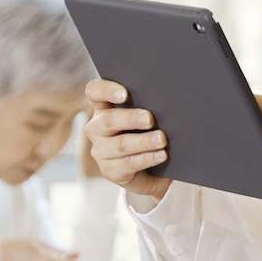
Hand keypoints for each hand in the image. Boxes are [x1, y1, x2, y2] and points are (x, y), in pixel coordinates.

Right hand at [83, 79, 172, 198]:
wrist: (152, 170)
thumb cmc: (148, 134)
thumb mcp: (146, 118)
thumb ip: (148, 107)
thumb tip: (166, 101)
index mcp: (103, 108)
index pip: (95, 92)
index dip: (106, 90)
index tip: (124, 94)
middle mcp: (97, 128)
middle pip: (108, 120)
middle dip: (131, 119)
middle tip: (150, 119)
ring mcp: (101, 150)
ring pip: (120, 144)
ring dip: (143, 141)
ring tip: (161, 139)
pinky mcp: (110, 170)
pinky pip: (128, 164)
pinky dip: (147, 158)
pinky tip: (161, 155)